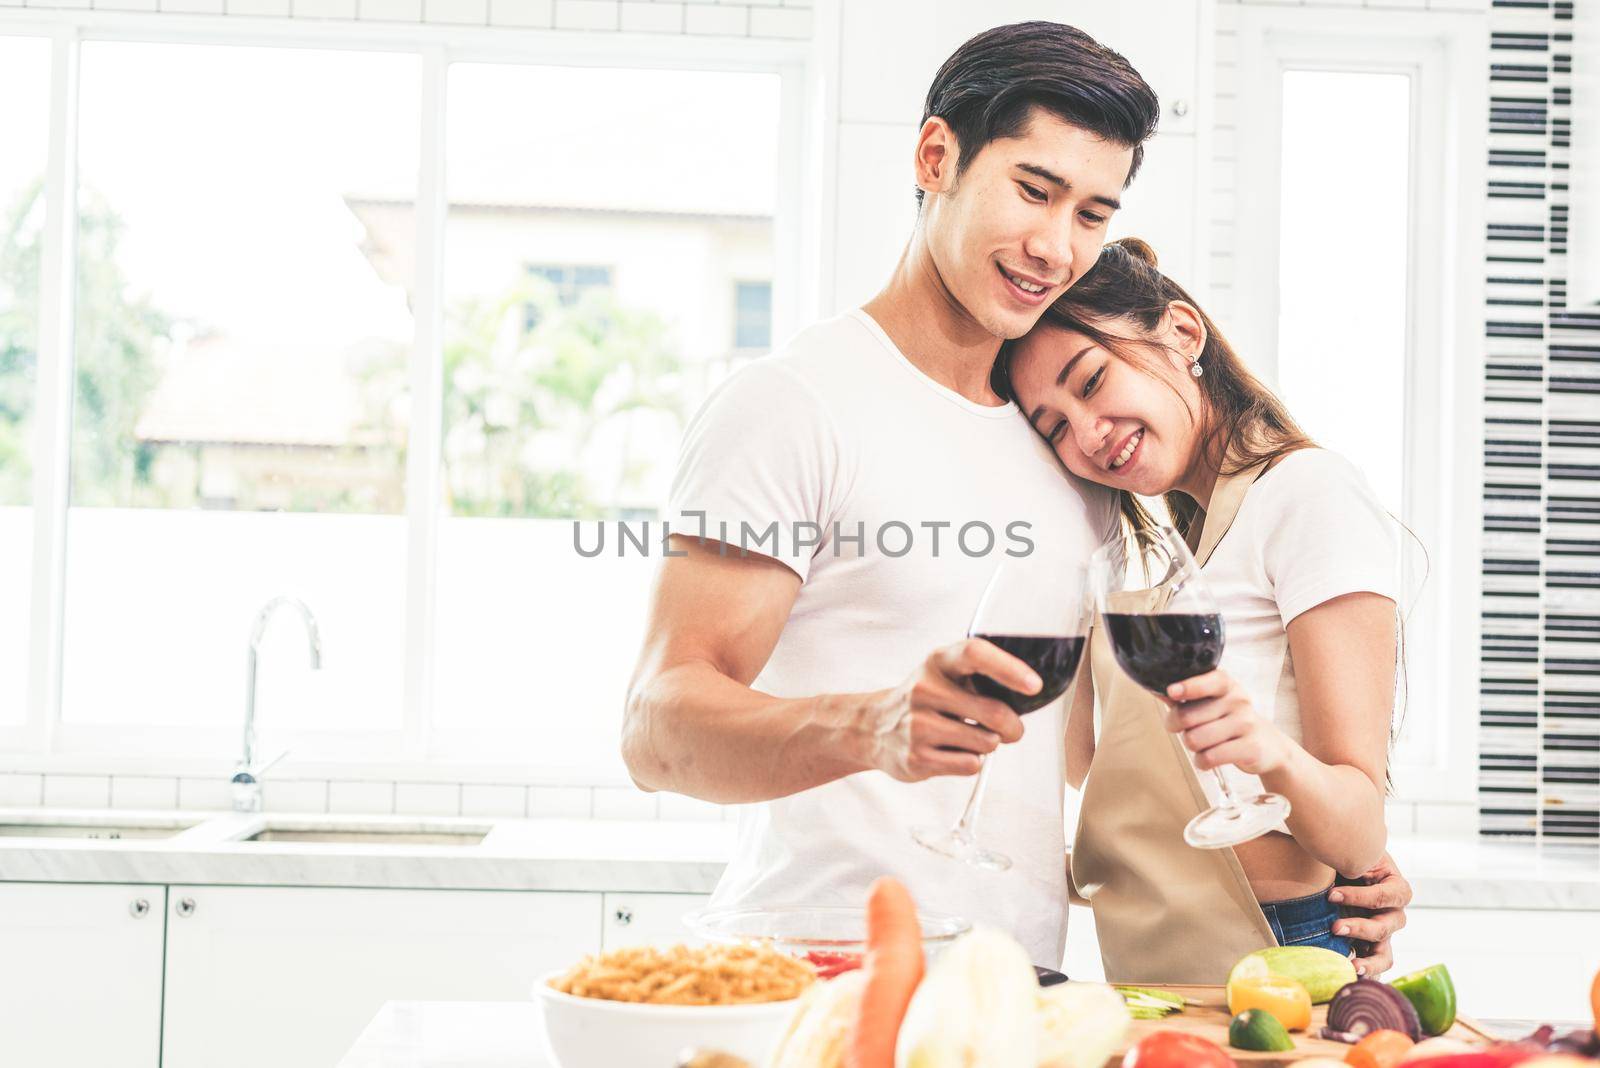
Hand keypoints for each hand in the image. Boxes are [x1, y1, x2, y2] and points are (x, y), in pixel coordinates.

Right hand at [867, 639, 1033, 782]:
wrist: (873, 728)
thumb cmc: (924, 699)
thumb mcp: (943, 674)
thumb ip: (979, 677)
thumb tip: (1025, 696)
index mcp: (937, 662)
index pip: (975, 654)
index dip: (1009, 669)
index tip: (1033, 685)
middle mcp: (924, 689)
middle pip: (993, 712)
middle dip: (1013, 726)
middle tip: (1010, 729)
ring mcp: (918, 726)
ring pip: (986, 742)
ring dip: (989, 744)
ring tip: (969, 737)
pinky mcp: (917, 758)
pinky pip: (970, 765)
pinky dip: (972, 761)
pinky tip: (954, 751)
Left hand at [1163, 669, 1291, 775]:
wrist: (1268, 745)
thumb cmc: (1228, 720)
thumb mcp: (1211, 703)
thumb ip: (1184, 696)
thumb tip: (1154, 687)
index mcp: (1226, 684)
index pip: (1208, 681)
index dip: (1188, 687)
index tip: (1172, 692)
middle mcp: (1238, 700)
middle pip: (1187, 717)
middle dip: (1177, 727)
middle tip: (1185, 729)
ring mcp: (1246, 724)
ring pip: (1195, 740)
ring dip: (1191, 747)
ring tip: (1204, 743)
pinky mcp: (1249, 748)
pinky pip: (1209, 758)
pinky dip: (1201, 762)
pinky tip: (1209, 758)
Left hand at [1327, 852, 1411, 976]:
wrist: (1341, 866)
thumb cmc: (1350, 856)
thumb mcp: (1355, 852)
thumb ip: (1353, 857)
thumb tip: (1338, 862)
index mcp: (1396, 887)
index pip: (1386, 896)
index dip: (1360, 897)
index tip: (1331, 894)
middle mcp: (1393, 913)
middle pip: (1386, 927)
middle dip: (1360, 928)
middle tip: (1334, 927)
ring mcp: (1382, 933)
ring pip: (1385, 954)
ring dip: (1369, 961)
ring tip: (1351, 967)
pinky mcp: (1369, 946)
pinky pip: (1374, 966)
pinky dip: (1366, 974)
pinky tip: (1351, 978)